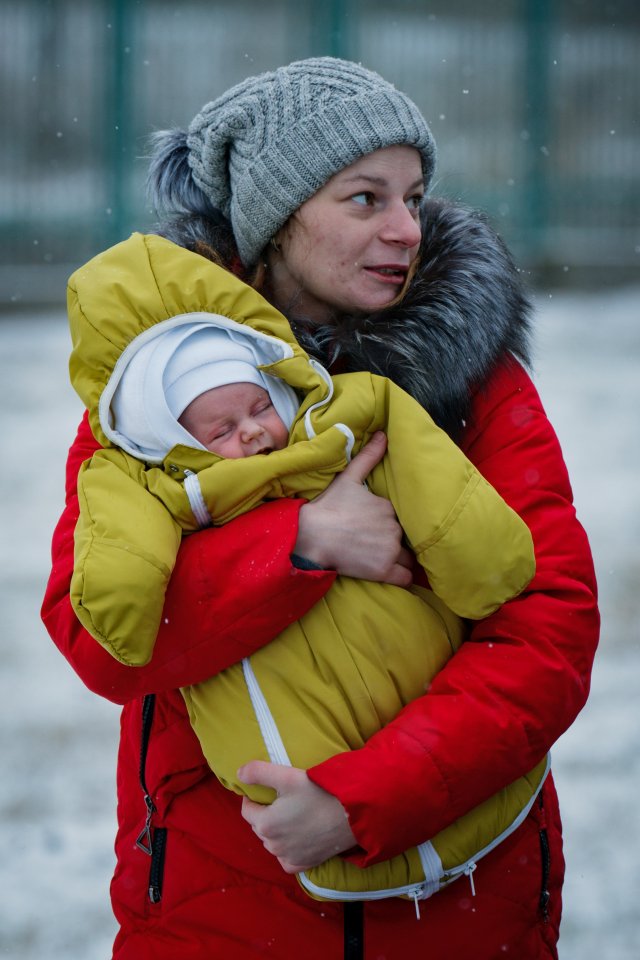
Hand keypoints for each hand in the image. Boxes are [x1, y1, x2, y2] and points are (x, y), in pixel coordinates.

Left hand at [238, 761, 356, 873]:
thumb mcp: (287, 776)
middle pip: (259, 826)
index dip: (253, 798)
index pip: (246, 810)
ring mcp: (287, 858)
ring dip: (276, 831)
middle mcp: (272, 845)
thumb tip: (238, 774)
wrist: (350, 816)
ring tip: (292, 816)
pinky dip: (287, 850)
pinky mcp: (302, 866)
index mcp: (265, 824)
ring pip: (272, 842)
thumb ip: (258, 772)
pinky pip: (285, 859)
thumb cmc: (318, 793)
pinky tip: (297, 837)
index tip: (265, 790)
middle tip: (282, 801)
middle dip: (265, 814)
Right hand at [295, 432, 412, 586]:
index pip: (399, 518)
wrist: (312, 536)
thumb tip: (383, 434)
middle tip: (376, 544)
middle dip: (395, 541)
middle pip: (404, 538)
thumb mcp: (348, 478)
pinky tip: (393, 574)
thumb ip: (368, 457)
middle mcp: (394, 527)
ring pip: (408, 558)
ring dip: (401, 560)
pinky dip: (402, 577)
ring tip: (384, 559)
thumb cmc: (328, 507)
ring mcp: (389, 550)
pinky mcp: (383, 570)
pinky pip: (405, 577)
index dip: (390, 523)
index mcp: (388, 507)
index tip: (376, 527)